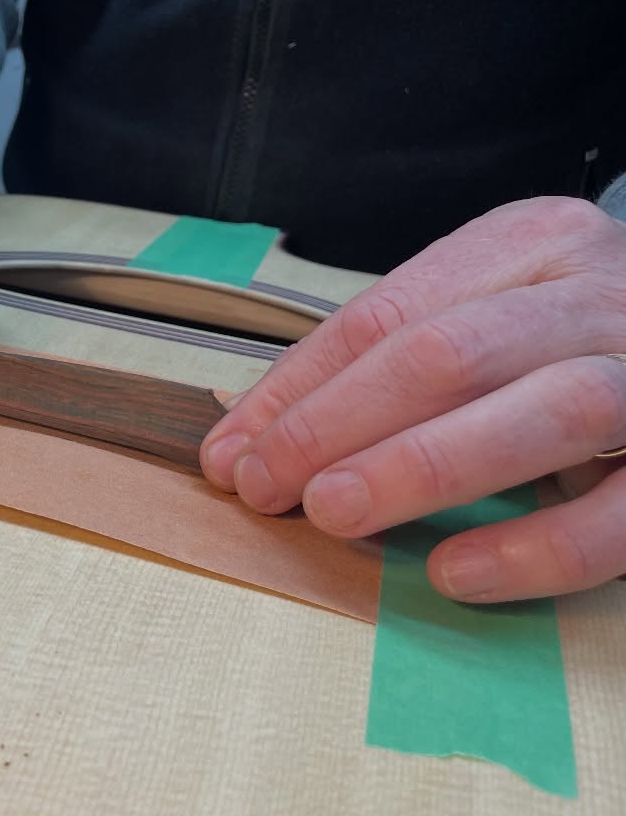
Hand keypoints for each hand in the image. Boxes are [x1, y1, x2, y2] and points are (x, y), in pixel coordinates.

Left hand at [199, 196, 625, 602]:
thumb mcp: (479, 320)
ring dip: (422, 468)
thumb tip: (245, 445)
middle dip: (338, 424)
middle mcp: (598, 291)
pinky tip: (453, 572)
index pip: (385, 314)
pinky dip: (535, 546)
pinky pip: (622, 512)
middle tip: (265, 488)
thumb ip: (380, 367)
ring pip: (545, 411)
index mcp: (529, 243)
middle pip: (450, 353)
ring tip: (333, 514)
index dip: (297, 390)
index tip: (230, 454)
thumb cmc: (564, 342)